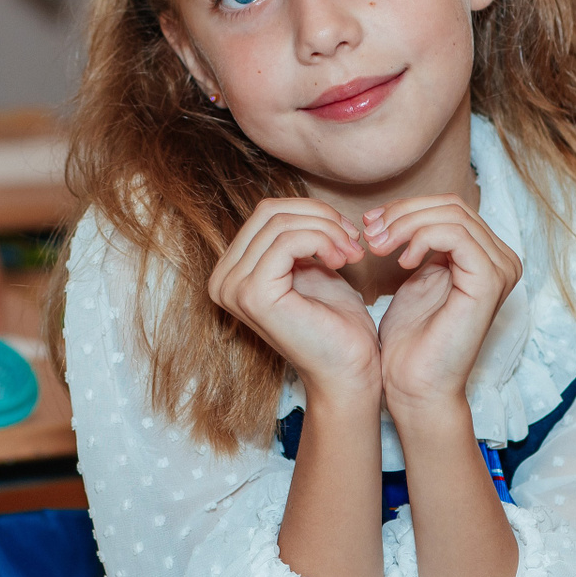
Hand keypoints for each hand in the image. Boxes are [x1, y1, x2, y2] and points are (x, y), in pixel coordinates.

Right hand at [209, 198, 378, 402]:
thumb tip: (294, 207)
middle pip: (270, 212)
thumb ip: (293, 237)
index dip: (311, 212)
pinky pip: (288, 241)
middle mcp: (223, 281)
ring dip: (327, 230)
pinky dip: (323, 241)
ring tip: (352, 252)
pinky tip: (342, 261)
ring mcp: (233, 289)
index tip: (346, 234)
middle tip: (352, 240)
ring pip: (281, 223)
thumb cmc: (334, 322)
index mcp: (231, 272)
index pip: (266, 213)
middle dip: (320, 217)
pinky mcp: (253, 295)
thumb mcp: (309, 266)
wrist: (349, 369)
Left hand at [367, 195, 521, 420]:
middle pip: (452, 206)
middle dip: (403, 213)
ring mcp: (500, 270)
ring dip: (405, 224)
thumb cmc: (411, 340)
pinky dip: (420, 237)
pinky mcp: (488, 281)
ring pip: (451, 215)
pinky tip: (401, 261)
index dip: (407, 208)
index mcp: (487, 257)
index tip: (370, 224)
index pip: (450, 208)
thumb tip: (400, 211)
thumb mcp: (415, 278)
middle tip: (370, 232)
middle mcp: (501, 260)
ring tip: (378, 246)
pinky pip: (454, 235)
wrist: (415, 386)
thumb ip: (420, 244)